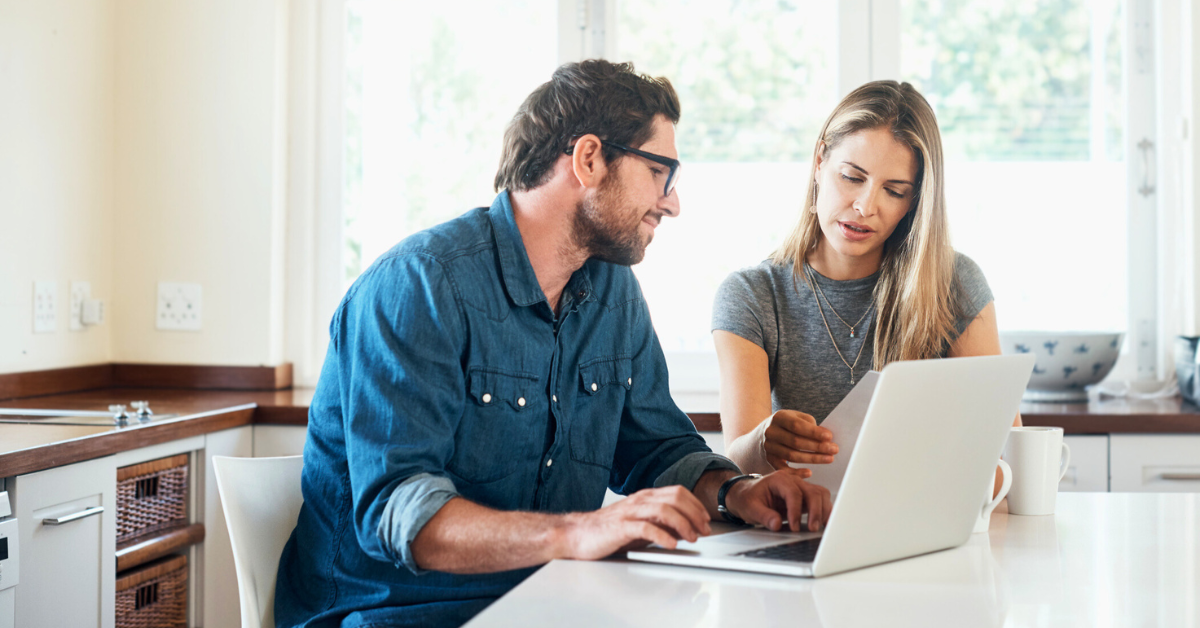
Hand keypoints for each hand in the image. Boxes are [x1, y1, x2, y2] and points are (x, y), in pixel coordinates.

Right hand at [560, 486, 712, 558]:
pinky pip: (645, 528)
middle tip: (704, 530)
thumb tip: (686, 528)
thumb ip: (661, 523)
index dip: (696, 505)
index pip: (678, 492)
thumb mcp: (641, 524)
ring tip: (692, 538)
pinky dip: (662, 536)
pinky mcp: (620, 527)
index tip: (706, 521)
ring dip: (683, 524)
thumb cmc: (609, 530)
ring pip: (663, 510)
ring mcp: (630, 512)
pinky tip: (671, 545)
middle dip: (694, 514)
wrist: (577, 534)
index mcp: (645, 497)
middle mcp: (639, 500)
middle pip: (675, 498)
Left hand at [724, 470, 832, 531]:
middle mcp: (792, 481)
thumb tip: (777, 524)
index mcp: (778, 479)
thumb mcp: (750, 508)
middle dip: (815, 511)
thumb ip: (763, 516)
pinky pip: (820, 500)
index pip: (794, 493)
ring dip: (823, 511)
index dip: (796, 511)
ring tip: (820, 527)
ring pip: (820, 494)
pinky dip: (825, 510)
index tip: (794, 527)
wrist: (746, 495)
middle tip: (812, 528)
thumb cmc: (747, 499)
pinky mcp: (805, 496)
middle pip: (812, 492)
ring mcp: (800, 487)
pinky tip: (824, 523)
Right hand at [759, 409, 837, 469]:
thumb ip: (809, 424)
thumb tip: (826, 439)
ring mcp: (769, 446)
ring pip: (791, 456)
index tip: (829, 437)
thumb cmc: (788, 424)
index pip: (797, 425)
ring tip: (828, 459)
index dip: (813, 432)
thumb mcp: (797, 417)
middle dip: (817, 447)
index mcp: (779, 417)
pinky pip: (783, 469)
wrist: (766, 431)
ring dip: (812, 459)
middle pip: (795, 442)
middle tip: (834, 449)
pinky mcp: (769, 459)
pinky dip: (796, 472)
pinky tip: (809, 472)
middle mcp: (771, 432)